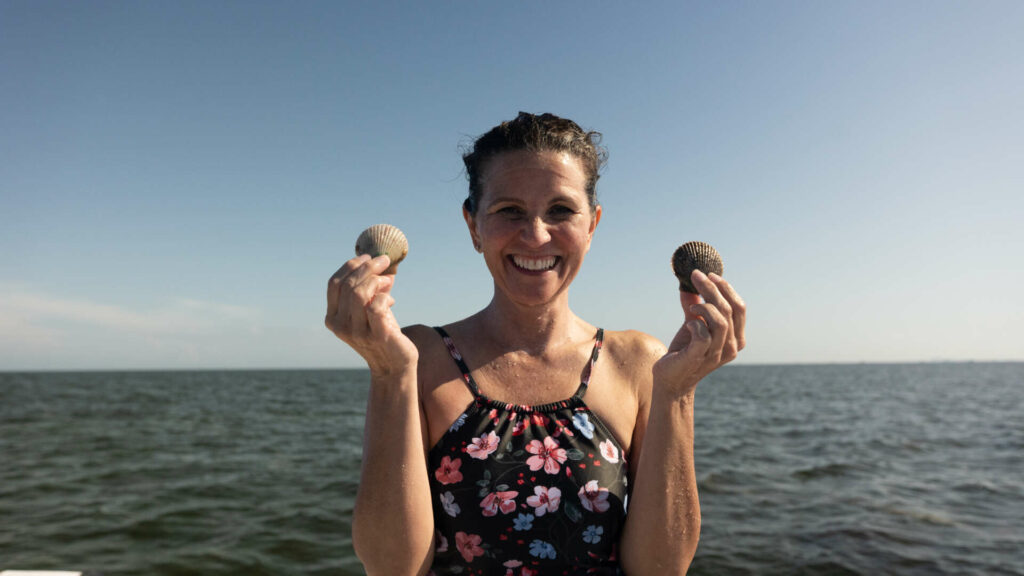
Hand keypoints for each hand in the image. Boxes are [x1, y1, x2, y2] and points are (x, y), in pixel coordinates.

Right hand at [325, 254, 417, 373]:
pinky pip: (376, 306)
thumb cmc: (382, 333)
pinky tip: (391, 301)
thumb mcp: (370, 309)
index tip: (367, 256)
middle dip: (368, 267)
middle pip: (348, 285)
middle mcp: (340, 326)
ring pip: (359, 293)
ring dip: (376, 279)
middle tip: (385, 260)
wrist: (394, 365)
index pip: (334, 284)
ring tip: (389, 281)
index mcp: (333, 318)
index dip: (350, 266)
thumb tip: (379, 262)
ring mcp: (356, 332)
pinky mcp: (376, 335)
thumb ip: (370, 288)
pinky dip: (384, 296)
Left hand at [653, 269, 746, 394]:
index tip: (710, 274)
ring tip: (691, 305)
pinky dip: (695, 323)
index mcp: (735, 338)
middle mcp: (731, 347)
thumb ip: (693, 306)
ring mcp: (716, 354)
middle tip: (696, 276)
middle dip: (713, 289)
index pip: (740, 308)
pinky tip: (687, 323)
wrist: (671, 380)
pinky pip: (703, 335)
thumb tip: (689, 284)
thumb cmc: (684, 352)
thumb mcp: (692, 324)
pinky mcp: (698, 358)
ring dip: (705, 306)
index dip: (726, 288)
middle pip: (730, 310)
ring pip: (721, 321)